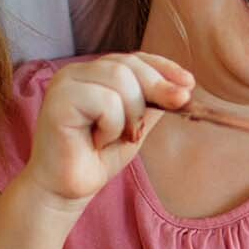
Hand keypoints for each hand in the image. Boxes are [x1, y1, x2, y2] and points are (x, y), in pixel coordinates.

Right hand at [25, 53, 191, 206]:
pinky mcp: (58, 100)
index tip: (189, 85)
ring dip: (131, 115)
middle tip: (166, 113)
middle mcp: (76, 72)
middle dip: (156, 90)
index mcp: (93, 73)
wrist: (66, 190)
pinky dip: (112, 126)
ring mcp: (65, 83)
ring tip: (117, 138)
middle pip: (129, 65)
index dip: (163, 68)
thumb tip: (184, 85)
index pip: (133, 58)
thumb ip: (152, 103)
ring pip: (120, 80)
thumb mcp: (135, 125)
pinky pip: (106, 101)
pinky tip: (96, 142)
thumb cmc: (97, 158)